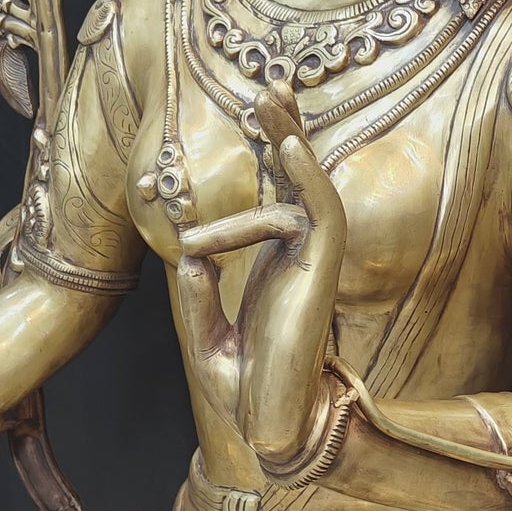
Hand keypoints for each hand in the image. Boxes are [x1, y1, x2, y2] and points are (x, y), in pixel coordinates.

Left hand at [173, 83, 347, 465]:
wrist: (268, 424)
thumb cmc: (245, 389)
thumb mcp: (207, 335)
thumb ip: (199, 296)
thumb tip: (191, 258)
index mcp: (274, 267)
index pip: (276, 198)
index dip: (268, 157)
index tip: (253, 116)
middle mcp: (297, 258)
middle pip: (297, 180)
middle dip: (284, 131)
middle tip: (269, 86)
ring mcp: (311, 263)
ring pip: (310, 187)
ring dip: (291, 141)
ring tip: (268, 100)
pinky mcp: (319, 272)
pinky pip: (318, 214)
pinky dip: (305, 178)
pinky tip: (287, 145)